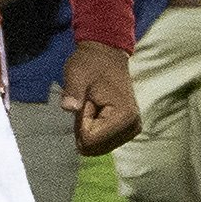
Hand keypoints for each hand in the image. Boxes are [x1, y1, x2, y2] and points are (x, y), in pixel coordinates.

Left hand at [61, 41, 141, 155]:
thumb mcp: (76, 74)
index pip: (91, 138)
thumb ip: (73, 92)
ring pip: (97, 146)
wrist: (106, 55)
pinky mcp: (128, 131)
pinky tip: (97, 111)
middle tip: (89, 102)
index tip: (87, 99)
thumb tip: (68, 107)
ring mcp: (132, 131)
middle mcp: (133, 128)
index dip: (81, 120)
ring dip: (89, 127)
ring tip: (94, 104)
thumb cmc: (90, 64)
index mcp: (124, 116)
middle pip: (95, 146)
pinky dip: (94, 128)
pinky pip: (102, 141)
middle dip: (84, 126)